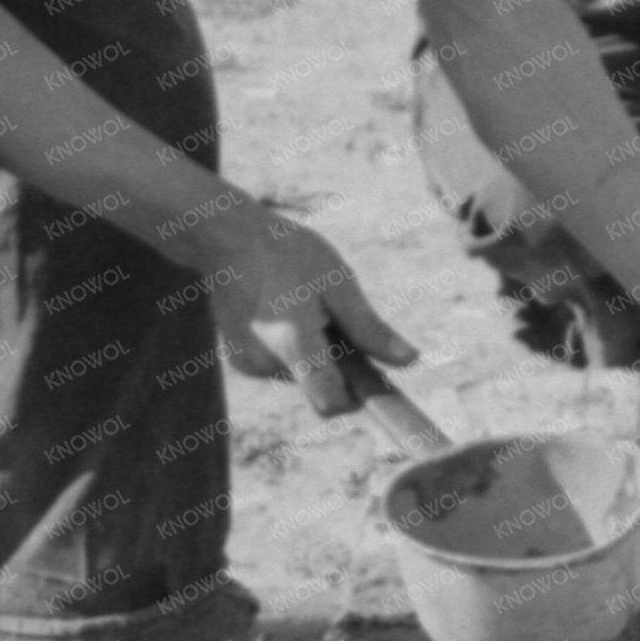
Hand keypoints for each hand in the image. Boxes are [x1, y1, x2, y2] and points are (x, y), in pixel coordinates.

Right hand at [200, 205, 414, 414]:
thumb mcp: (337, 283)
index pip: (330, 401)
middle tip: (338, 320)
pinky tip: (289, 316)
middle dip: (342, 367)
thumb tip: (410, 361)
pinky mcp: (242, 364)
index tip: (380, 383)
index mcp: (292, 339)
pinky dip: (298, 353)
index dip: (361, 399)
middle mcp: (264, 361)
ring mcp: (248, 365)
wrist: (228, 239)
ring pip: (306, 380)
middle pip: (324, 389)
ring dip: (320, 357)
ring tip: (308, 310)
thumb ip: (368, 329)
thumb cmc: (290, 255)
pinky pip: (288, 370)